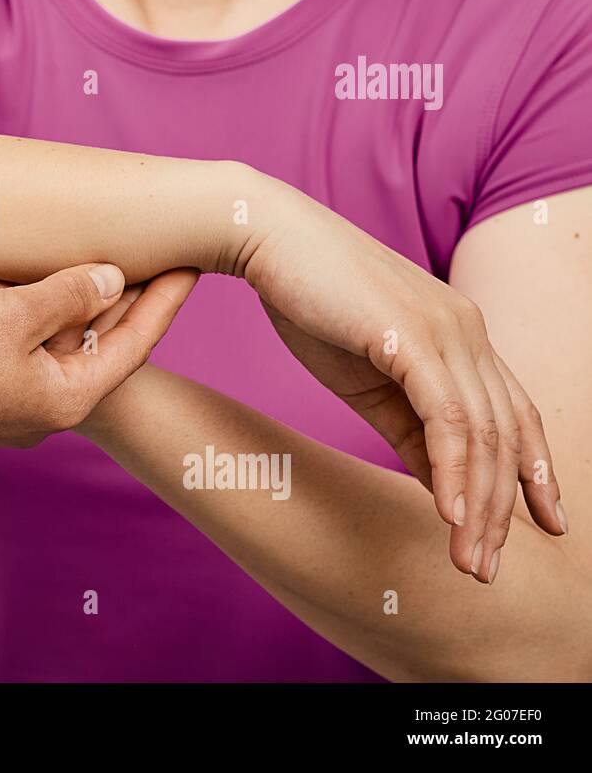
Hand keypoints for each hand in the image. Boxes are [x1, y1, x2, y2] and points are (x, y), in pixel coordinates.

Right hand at [0, 262, 195, 446]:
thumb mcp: (12, 315)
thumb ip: (68, 294)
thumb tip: (113, 280)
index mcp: (66, 395)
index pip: (134, 341)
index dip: (166, 299)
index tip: (193, 264)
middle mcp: (46, 407)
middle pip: (100, 345)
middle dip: (126, 301)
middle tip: (160, 258)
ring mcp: (14, 404)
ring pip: (62, 346)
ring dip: (84, 307)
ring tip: (111, 266)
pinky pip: (28, 349)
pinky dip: (45, 318)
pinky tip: (44, 292)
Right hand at [244, 179, 565, 581]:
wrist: (266, 239)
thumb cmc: (307, 299)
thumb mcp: (365, 375)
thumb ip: (408, 423)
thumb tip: (441, 480)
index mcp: (459, 334)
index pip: (514, 414)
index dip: (534, 472)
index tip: (543, 524)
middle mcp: (468, 329)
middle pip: (506, 434)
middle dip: (503, 510)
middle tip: (485, 570)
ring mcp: (446, 330)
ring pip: (482, 435)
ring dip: (479, 506)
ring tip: (468, 561)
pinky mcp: (412, 336)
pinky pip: (447, 418)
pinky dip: (452, 472)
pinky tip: (448, 515)